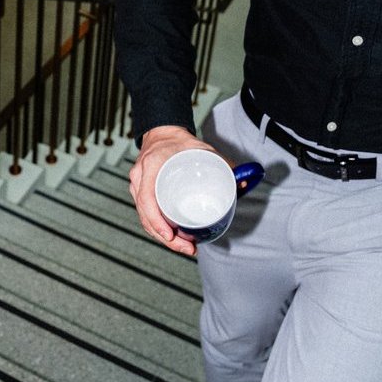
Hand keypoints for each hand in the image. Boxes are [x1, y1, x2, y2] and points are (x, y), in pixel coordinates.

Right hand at [129, 125, 218, 256]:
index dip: (156, 221)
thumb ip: (223, 164)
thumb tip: (244, 183)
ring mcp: (137, 185)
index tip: (170, 236)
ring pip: (144, 217)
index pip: (146, 198)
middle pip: (145, 214)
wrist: (162, 133)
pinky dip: (157, 227)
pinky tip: (172, 237)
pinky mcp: (140, 191)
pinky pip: (145, 213)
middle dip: (165, 237)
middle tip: (187, 248)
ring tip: (184, 246)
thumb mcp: (201, 149)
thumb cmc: (180, 142)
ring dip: (162, 236)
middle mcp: (140, 177)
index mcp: (151, 165)